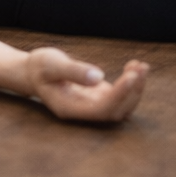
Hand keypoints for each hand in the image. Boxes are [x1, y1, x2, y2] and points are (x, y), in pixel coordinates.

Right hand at [24, 46, 149, 123]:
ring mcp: (92, 107)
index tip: (132, 75)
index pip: (101, 109)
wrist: (33, 72)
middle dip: (132, 91)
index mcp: (70, 108)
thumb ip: (74, 71)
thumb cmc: (40, 67)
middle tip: (140, 67)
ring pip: (121, 107)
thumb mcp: (51, 64)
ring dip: (135, 88)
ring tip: (142, 65)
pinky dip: (131, 85)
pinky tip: (135, 67)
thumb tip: (99, 77)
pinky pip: (120, 98)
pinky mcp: (98, 97)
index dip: (119, 94)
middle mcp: (84, 113)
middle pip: (115, 111)